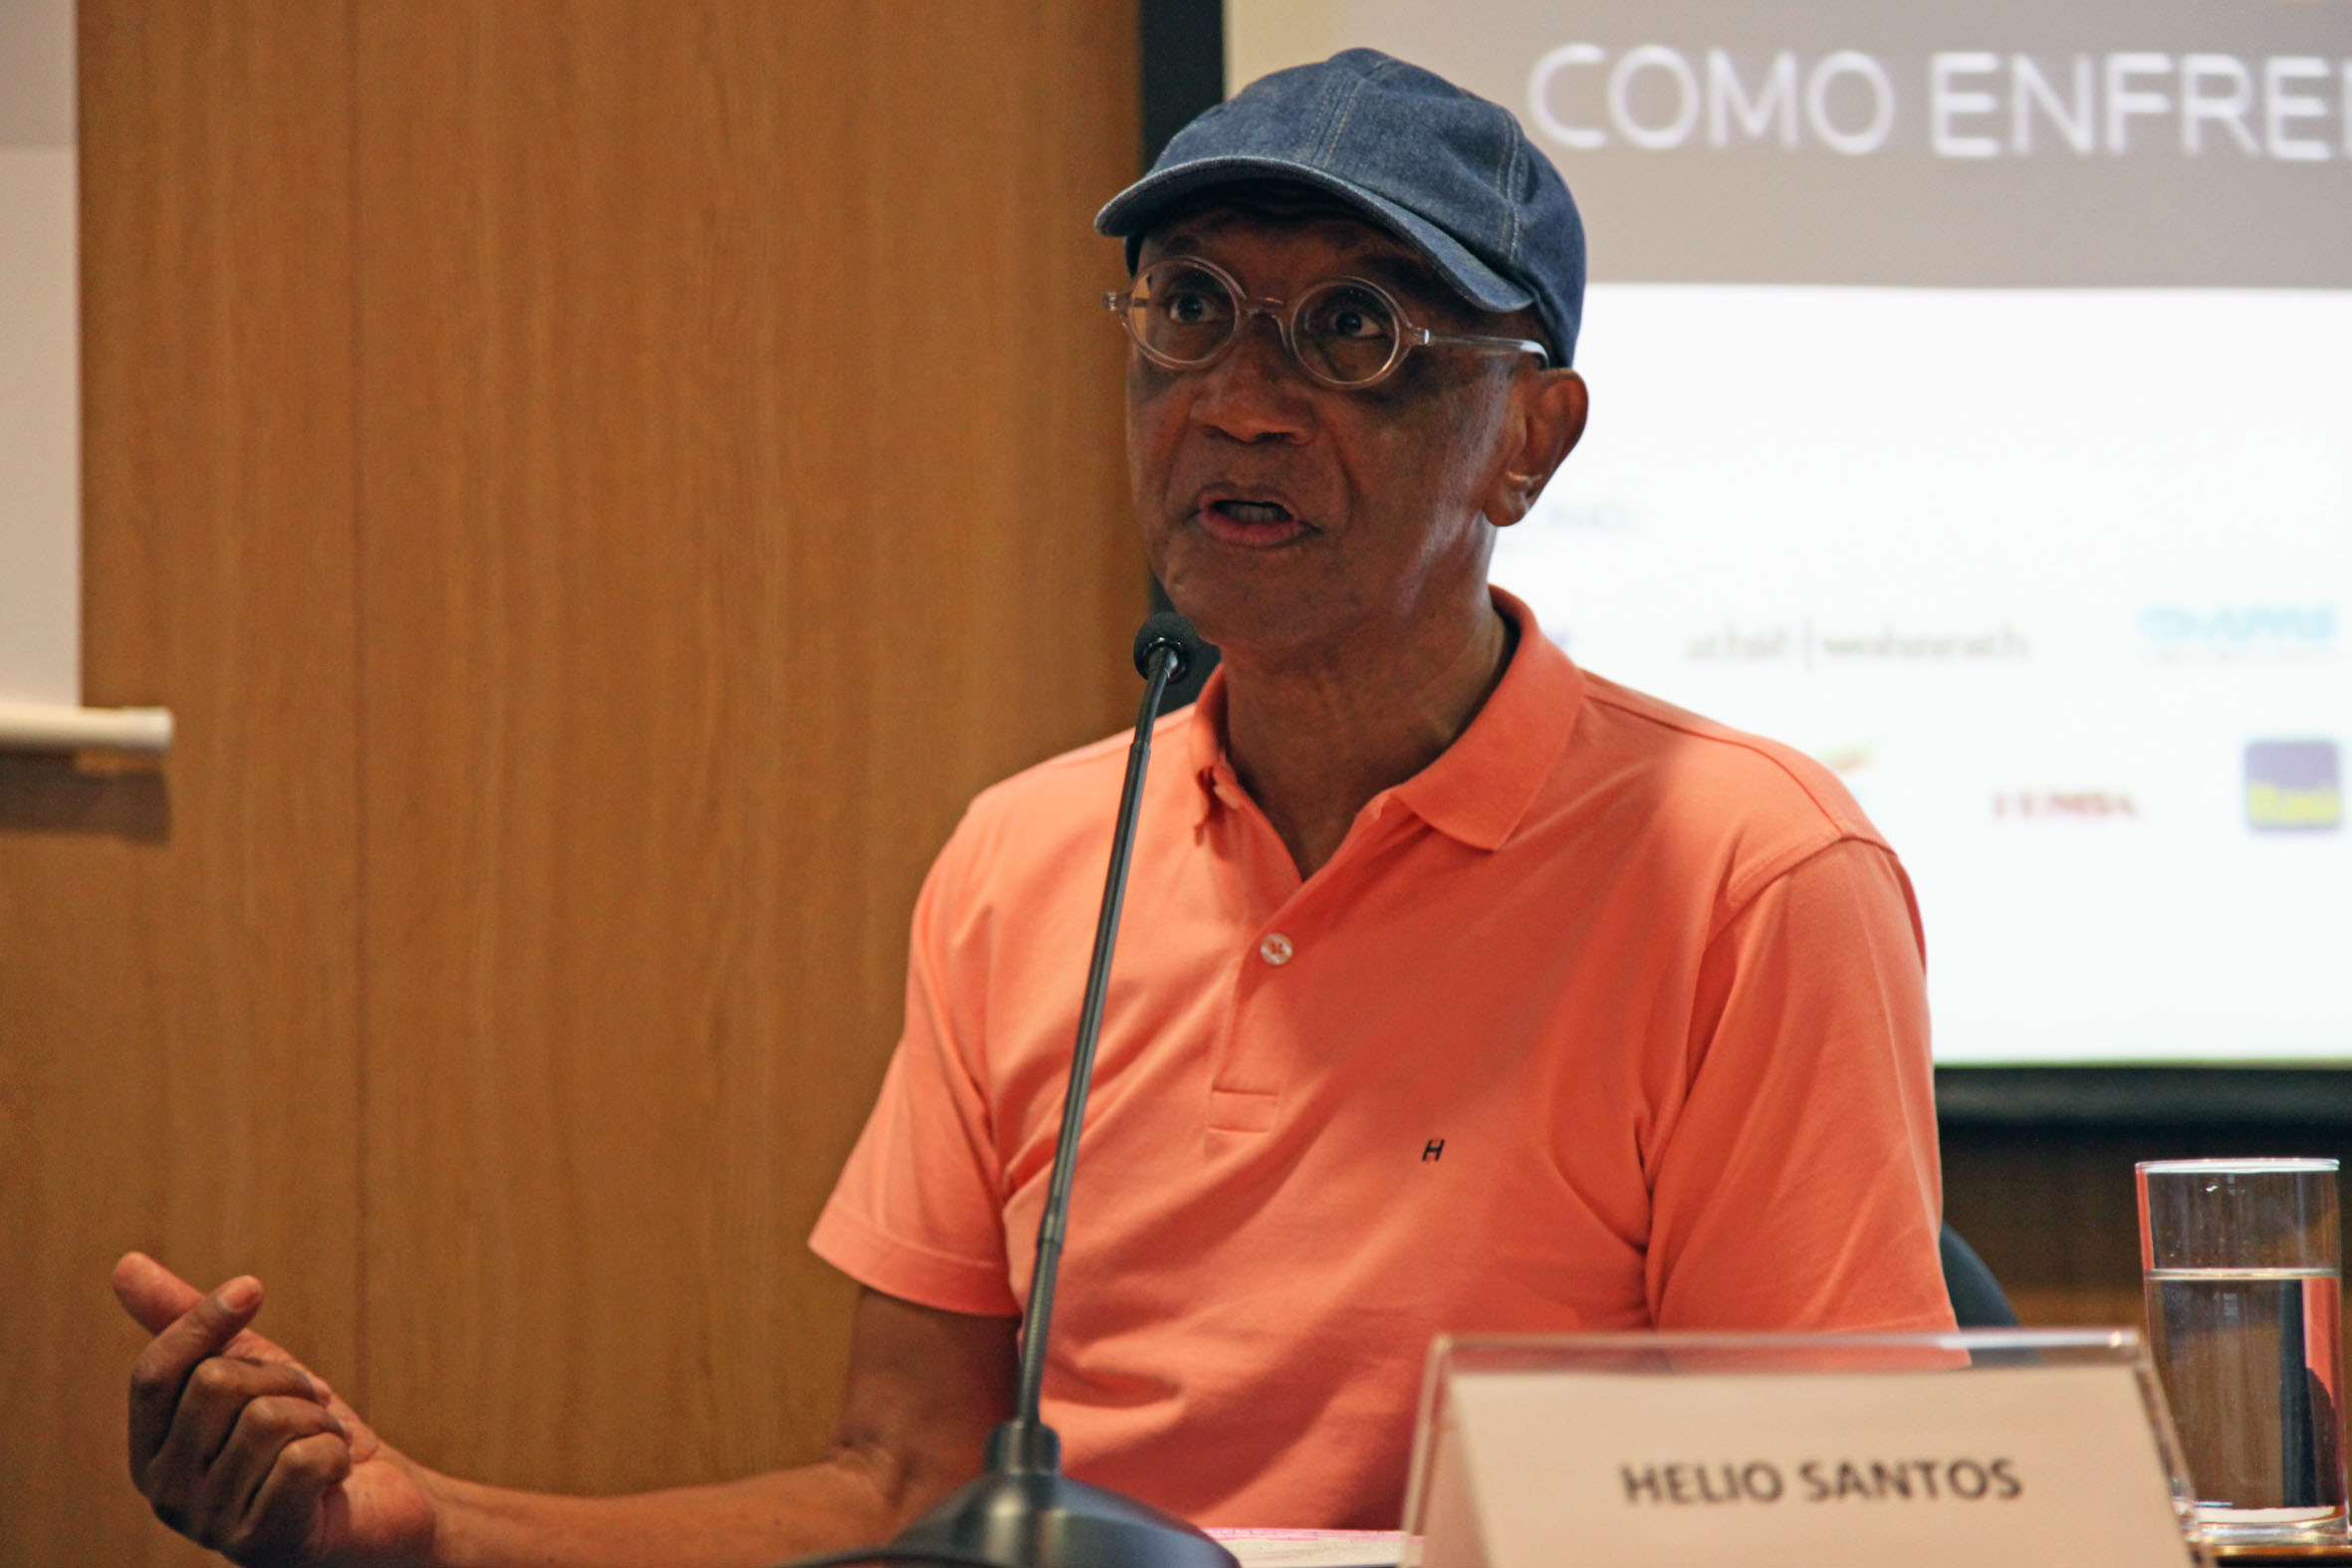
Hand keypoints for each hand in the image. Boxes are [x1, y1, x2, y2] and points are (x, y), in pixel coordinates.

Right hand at [115, 1253, 436, 1566]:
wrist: (378, 1503)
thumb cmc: (306, 1433)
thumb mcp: (253, 1367)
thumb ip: (189, 1322)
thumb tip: (123, 1263)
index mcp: (151, 1451)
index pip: (154, 1373)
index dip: (205, 1321)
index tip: (252, 1288)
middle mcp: (166, 1494)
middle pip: (216, 1385)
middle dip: (284, 1379)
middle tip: (308, 1408)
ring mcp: (211, 1525)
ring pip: (268, 1419)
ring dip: (317, 1420)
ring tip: (320, 1445)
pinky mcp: (263, 1544)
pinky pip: (304, 1461)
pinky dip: (337, 1455)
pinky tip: (334, 1478)